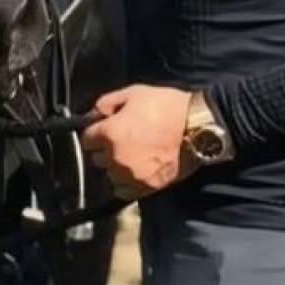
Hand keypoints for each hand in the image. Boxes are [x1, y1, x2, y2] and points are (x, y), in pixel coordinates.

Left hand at [80, 84, 192, 198]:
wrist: (198, 128)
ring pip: (109, 174)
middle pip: (97, 158)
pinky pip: (122, 191)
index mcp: (110, 133)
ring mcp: (130, 175)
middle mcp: (116, 157)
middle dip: (106, 148)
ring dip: (116, 166)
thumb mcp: (134, 93)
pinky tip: (136, 169)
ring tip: (134, 154)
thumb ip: (106, 103)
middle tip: (124, 138)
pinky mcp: (145, 187)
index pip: (86, 139)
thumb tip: (92, 114)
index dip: (96, 132)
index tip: (105, 129)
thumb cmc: (168, 108)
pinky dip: (125, 182)